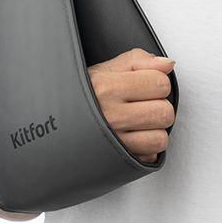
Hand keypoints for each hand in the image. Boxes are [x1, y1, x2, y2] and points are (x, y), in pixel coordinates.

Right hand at [88, 48, 175, 162]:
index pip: (160, 83)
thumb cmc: (81, 95)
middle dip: (159, 106)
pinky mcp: (116, 162)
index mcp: (108, 87)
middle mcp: (110, 116)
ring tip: (139, 122)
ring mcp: (113, 142)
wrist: (53, 123)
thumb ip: (139, 60)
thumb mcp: (105, 69)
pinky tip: (133, 137)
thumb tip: (168, 64)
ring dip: (154, 130)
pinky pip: (149, 156)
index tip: (146, 84)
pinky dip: (146, 148)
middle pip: (164, 112)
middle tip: (144, 104)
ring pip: (160, 138)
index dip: (158, 82)